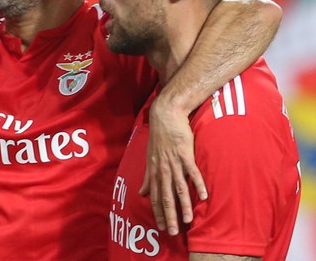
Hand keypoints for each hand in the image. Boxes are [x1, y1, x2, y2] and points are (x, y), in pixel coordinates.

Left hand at [139, 97, 207, 235]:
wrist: (166, 114)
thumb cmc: (158, 136)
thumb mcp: (149, 156)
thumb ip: (147, 176)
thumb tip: (141, 192)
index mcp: (154, 170)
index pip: (155, 195)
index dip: (158, 211)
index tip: (162, 227)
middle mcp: (162, 168)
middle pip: (165, 196)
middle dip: (169, 215)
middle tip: (173, 232)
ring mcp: (174, 161)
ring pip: (179, 187)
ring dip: (184, 205)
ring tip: (188, 220)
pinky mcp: (185, 153)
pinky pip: (192, 172)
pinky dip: (198, 184)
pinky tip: (204, 196)